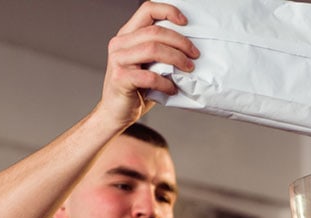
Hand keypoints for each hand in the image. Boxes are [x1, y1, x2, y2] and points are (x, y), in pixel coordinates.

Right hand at [99, 1, 199, 126]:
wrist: (116, 113)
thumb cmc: (135, 90)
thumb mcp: (147, 65)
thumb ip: (159, 52)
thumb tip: (190, 49)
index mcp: (127, 35)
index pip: (147, 9)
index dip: (168, 11)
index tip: (185, 22)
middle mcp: (120, 44)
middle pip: (155, 31)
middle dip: (180, 41)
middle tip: (194, 54)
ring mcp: (118, 60)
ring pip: (152, 49)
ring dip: (176, 58)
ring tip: (188, 69)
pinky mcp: (120, 78)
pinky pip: (149, 76)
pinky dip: (165, 83)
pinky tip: (172, 89)